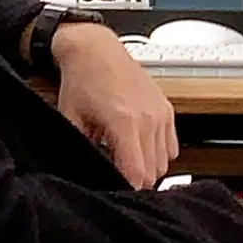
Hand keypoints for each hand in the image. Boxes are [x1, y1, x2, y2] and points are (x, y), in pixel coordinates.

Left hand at [52, 23, 178, 189]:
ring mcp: (160, 114)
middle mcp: (147, 118)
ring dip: (148, 168)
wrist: (96, 49)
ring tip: (126, 162)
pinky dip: (159, 154)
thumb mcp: (71, 118)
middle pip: (152, 172)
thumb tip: (85, 173)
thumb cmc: (82, 79)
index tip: (116, 193)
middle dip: (135, 181)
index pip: (136, 174)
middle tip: (117, 178)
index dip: (126, 189)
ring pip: (164, 162)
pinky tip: (140, 149)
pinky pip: (171, 146)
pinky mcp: (166, 110)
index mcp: (124, 122)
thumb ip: (80, 149)